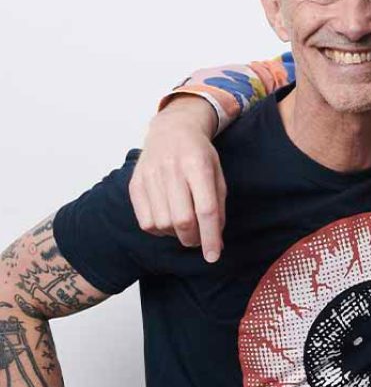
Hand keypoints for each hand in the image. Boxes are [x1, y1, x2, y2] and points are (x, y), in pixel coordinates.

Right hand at [128, 95, 225, 261]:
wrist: (172, 130)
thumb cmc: (200, 154)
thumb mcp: (217, 173)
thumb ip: (218, 207)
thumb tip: (216, 243)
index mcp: (198, 165)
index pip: (205, 209)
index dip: (210, 237)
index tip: (214, 256)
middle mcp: (172, 169)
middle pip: (182, 220)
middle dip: (194, 239)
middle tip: (200, 239)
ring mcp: (150, 176)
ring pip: (162, 224)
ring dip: (176, 234)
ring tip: (185, 225)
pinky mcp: (135, 184)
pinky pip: (145, 221)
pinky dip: (159, 230)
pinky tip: (168, 220)